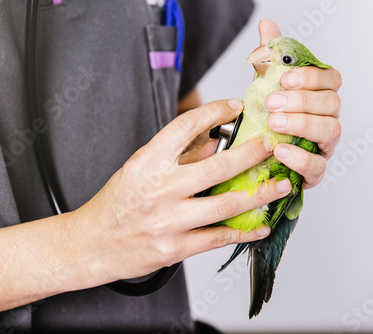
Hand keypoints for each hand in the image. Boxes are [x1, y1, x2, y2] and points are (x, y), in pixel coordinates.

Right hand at [70, 100, 292, 286]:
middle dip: (252, 154)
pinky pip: (217, 237)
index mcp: (146, 163)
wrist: (91, 244)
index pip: (184, 127)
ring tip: (281, 185)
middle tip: (272, 146)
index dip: (213, 112)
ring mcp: (168, 221)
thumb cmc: (115, 204)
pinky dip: (244, 231)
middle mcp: (158, 189)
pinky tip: (260, 225)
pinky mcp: (174, 248)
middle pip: (217, 166)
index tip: (234, 107)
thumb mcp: (138, 169)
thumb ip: (176, 156)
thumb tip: (216, 142)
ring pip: (225, 204)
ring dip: (260, 194)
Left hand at [260, 19, 341, 188]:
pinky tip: (280, 150)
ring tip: (273, 123)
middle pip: (332, 104)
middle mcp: (327, 119)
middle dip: (302, 100)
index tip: (285, 78)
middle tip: (272, 102)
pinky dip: (300, 158)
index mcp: (319, 96)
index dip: (311, 77)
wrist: (254, 155)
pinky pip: (318, 166)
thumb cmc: (267, 119)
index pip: (331, 80)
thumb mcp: (264, 86)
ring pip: (330, 131)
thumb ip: (270, 58)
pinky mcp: (314, 172)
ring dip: (301, 124)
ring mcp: (324, 146)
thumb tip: (267, 25)